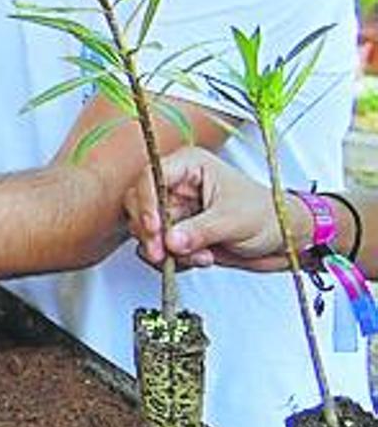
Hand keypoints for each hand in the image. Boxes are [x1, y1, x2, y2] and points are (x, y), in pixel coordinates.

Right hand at [124, 147, 286, 272]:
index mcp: (190, 167)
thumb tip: (170, 240)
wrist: (285, 240)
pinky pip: (159, 247)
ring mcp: (177, 210)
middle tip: (163, 253)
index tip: (153, 228)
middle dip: (151, 232)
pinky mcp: (178, 233)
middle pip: (140, 204)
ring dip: (167, 250)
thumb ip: (199, 230)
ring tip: (200, 256)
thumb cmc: (268, 215)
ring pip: (147, 230)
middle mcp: (177, 186)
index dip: (146, 202)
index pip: (151, 177)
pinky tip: (201, 259)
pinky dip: (175, 259)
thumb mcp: (234, 220)